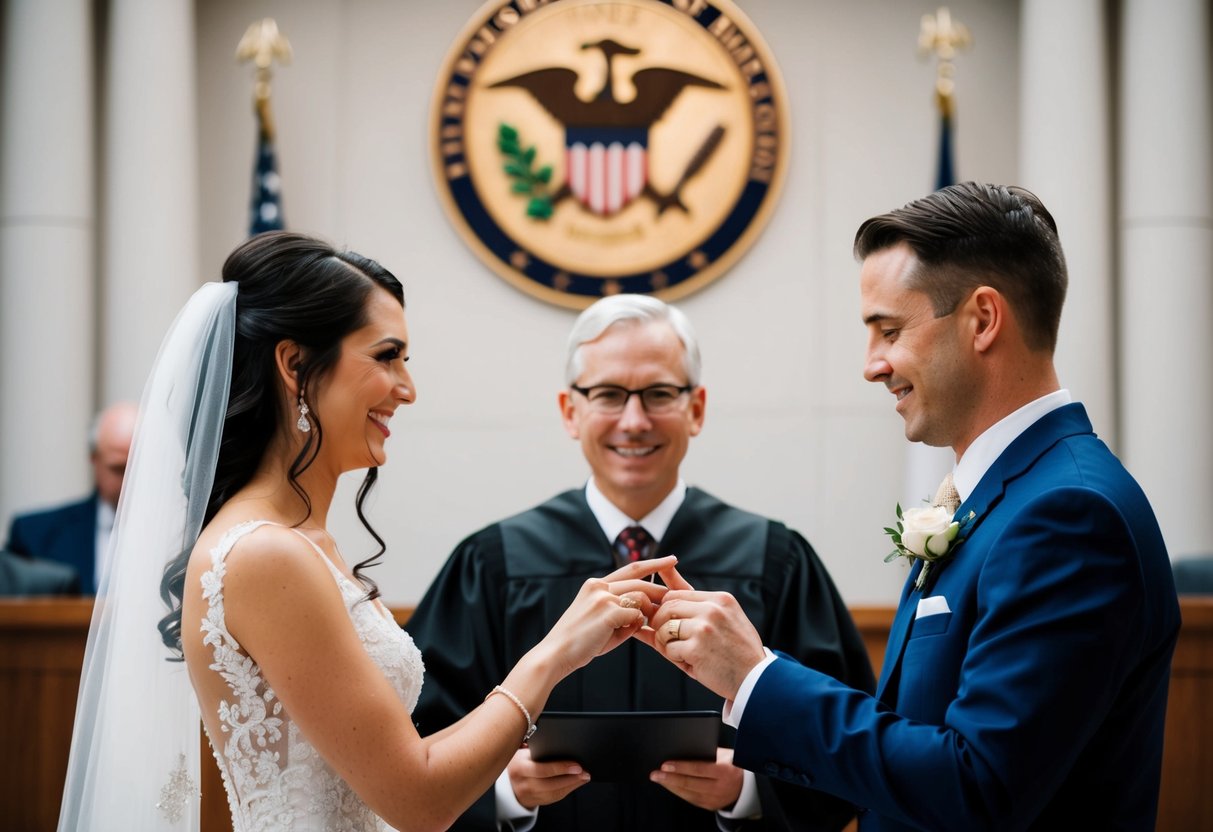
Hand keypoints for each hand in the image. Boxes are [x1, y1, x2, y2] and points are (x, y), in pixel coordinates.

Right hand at [507, 747, 589, 808]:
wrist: (508, 779)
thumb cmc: (520, 760)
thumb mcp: (522, 750)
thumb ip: (536, 747)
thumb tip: (560, 742)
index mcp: (519, 767)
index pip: (541, 769)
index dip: (560, 768)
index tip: (576, 764)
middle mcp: (522, 783)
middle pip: (550, 784)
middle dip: (570, 778)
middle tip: (585, 772)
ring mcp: (528, 795)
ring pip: (553, 793)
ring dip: (572, 785)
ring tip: (585, 776)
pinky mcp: (535, 801)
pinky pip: (553, 798)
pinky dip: (567, 790)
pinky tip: (576, 783)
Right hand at [541, 556, 676, 675]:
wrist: (556, 653)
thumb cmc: (580, 643)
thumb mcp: (602, 622)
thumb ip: (623, 614)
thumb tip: (644, 615)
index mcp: (596, 585)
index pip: (631, 568)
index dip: (654, 563)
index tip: (672, 560)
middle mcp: (599, 586)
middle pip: (640, 582)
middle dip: (661, 589)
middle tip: (677, 596)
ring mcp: (603, 597)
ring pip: (640, 598)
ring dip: (644, 614)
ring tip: (632, 630)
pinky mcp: (608, 611)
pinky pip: (636, 616)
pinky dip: (634, 627)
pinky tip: (619, 635)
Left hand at [639, 589, 765, 700]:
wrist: (755, 679)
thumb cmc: (737, 650)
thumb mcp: (723, 617)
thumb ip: (693, 600)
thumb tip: (659, 578)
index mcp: (720, 599)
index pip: (675, 593)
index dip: (665, 609)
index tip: (667, 623)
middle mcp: (712, 609)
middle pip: (666, 607)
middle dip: (660, 625)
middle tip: (669, 640)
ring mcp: (704, 628)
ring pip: (665, 628)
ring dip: (667, 643)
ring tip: (683, 652)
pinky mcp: (696, 648)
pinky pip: (669, 649)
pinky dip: (675, 658)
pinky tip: (690, 662)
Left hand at [650, 747, 743, 811]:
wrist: (747, 784)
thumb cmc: (733, 764)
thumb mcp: (724, 754)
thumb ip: (707, 752)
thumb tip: (683, 748)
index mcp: (725, 771)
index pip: (699, 769)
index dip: (681, 767)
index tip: (665, 764)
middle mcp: (720, 788)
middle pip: (691, 784)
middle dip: (670, 779)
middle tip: (655, 774)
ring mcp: (716, 800)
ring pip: (689, 794)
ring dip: (671, 786)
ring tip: (659, 779)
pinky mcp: (711, 806)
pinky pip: (692, 800)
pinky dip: (679, 793)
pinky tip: (670, 786)